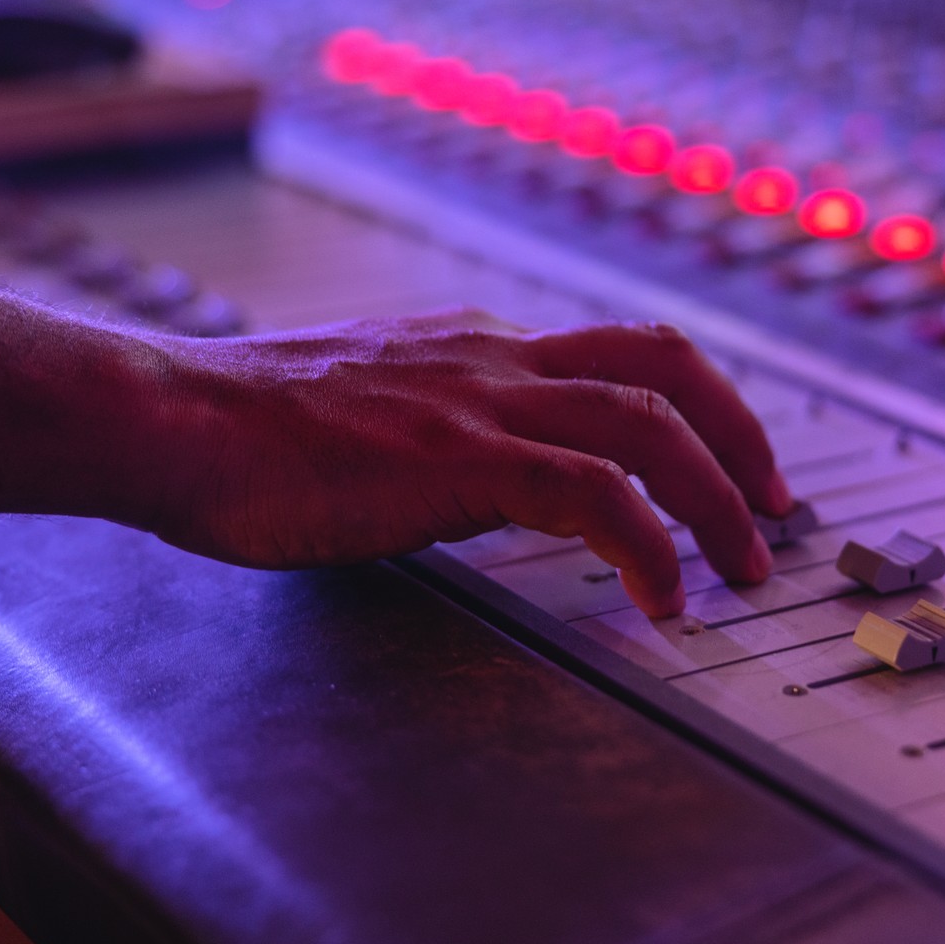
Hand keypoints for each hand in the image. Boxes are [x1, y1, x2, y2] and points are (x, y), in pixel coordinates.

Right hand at [141, 310, 792, 616]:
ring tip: (744, 564)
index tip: (726, 463)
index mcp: (476, 348)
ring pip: (647, 422)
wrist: (171, 420)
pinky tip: (661, 595)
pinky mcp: (458, 456)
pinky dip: (647, 542)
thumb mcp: (366, 410)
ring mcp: (479, 400)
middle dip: (738, 432)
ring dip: (716, 495)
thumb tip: (479, 477)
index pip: (617, 352)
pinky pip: (592, 493)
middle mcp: (494, 358)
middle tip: (773, 507)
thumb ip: (436, 427)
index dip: (692, 402)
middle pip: (662, 363)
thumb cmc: (243, 431)